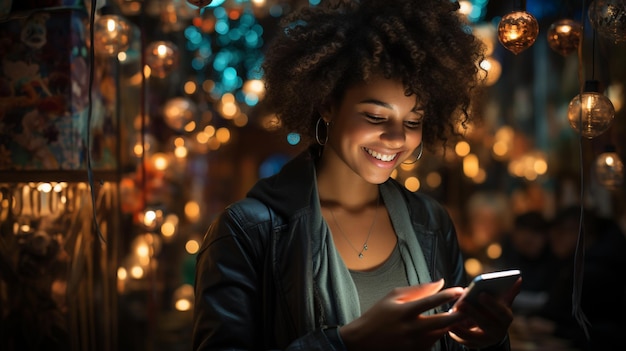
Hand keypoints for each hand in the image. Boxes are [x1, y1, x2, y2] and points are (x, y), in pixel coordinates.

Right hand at [340, 279, 463, 350]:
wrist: (363, 341)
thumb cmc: (378, 316)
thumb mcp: (393, 296)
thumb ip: (418, 289)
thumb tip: (440, 282)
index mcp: (404, 311)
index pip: (431, 301)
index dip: (448, 295)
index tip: (461, 290)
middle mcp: (410, 328)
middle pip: (442, 322)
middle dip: (459, 315)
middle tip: (470, 309)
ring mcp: (413, 343)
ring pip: (441, 334)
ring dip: (451, 325)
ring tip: (458, 316)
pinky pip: (433, 343)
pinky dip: (439, 335)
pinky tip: (441, 327)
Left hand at [448, 278, 521, 348]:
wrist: (491, 330)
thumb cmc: (494, 310)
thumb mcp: (502, 302)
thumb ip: (508, 292)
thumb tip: (518, 278)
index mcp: (506, 318)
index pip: (501, 312)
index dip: (492, 303)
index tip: (481, 293)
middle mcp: (498, 331)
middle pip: (485, 323)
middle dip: (473, 313)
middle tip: (461, 303)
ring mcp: (486, 340)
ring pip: (473, 336)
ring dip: (462, 326)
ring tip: (451, 316)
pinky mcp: (475, 345)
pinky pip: (464, 342)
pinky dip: (456, 335)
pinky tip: (448, 326)